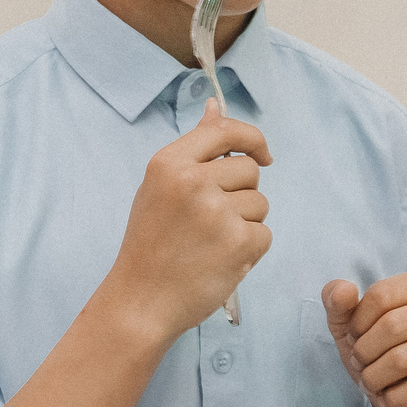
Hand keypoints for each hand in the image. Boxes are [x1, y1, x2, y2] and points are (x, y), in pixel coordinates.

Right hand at [103, 99, 272, 339]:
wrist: (141, 300)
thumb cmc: (150, 244)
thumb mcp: (160, 187)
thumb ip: (193, 148)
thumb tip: (214, 106)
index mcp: (170, 163)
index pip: (226, 131)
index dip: (252, 140)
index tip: (262, 155)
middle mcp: (193, 181)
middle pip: (249, 170)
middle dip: (241, 192)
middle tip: (212, 220)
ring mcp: (217, 212)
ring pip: (260, 203)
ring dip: (245, 222)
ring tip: (212, 243)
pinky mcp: (239, 243)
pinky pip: (265, 234)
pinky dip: (250, 249)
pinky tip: (222, 260)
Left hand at [323, 272, 406, 406]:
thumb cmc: (380, 357)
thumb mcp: (349, 327)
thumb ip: (337, 302)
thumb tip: (344, 289)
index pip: (381, 295)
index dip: (357, 323)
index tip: (356, 339)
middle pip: (393, 325)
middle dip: (364, 352)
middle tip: (362, 365)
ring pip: (402, 359)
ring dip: (374, 378)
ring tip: (374, 382)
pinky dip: (392, 399)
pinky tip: (393, 398)